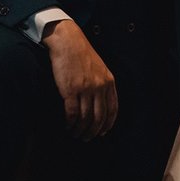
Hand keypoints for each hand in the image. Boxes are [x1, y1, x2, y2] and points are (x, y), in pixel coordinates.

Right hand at [43, 20, 118, 138]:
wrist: (68, 42)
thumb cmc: (81, 54)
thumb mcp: (99, 68)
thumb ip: (103, 84)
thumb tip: (100, 104)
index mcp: (109, 82)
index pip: (112, 110)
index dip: (107, 124)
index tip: (102, 133)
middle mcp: (99, 87)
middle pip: (99, 117)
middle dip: (93, 132)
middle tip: (86, 138)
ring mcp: (85, 89)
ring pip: (85, 118)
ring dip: (80, 130)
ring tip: (75, 134)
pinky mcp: (70, 90)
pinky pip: (72, 114)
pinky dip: (70, 123)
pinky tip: (67, 126)